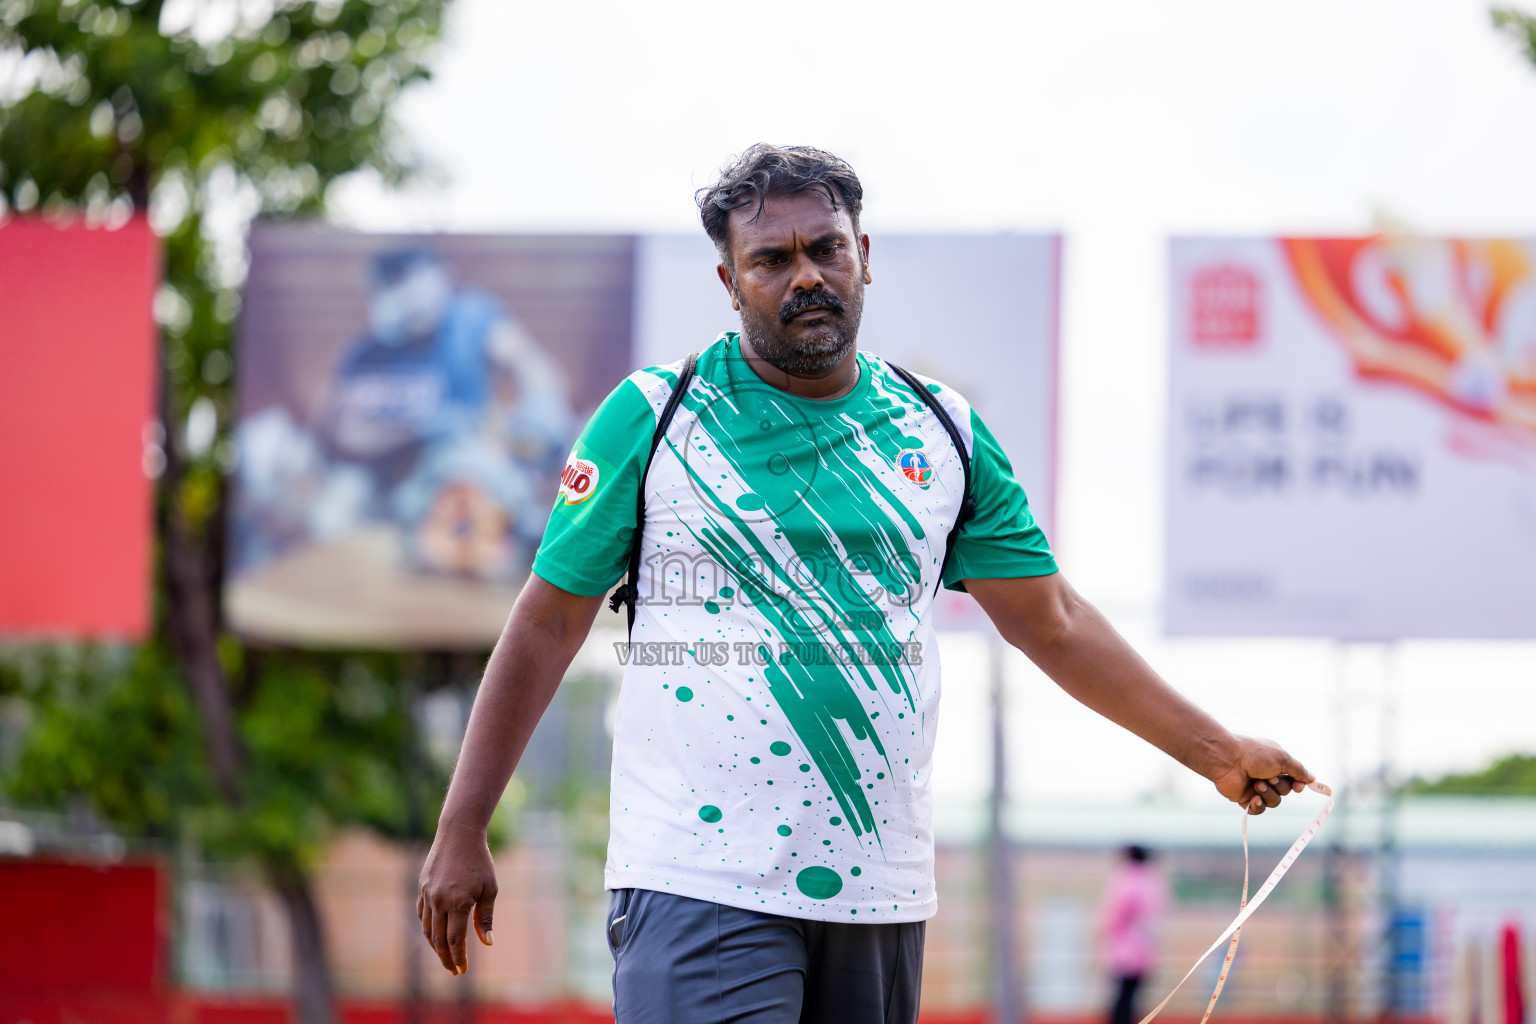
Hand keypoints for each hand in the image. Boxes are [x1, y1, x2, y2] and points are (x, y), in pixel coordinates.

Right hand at [417, 823, 497, 974]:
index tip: (462, 970)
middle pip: (438, 939)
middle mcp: (439, 900)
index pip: (454, 939)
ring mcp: (427, 894)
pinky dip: (427, 928)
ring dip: (435, 946)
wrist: (459, 834)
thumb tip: (487, 943)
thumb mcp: (490, 888)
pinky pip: (422, 914)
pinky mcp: (421, 887)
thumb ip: (485, 917)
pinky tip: (435, 934)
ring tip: (446, 955)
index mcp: (458, 902)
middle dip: (446, 957)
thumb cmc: (480, 861)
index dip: (458, 957)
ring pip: (427, 929)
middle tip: (454, 970)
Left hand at [1210, 736, 1313, 814]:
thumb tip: (1312, 778)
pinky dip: (1258, 805)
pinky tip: (1253, 798)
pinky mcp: (1244, 798)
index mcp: (1275, 764)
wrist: (1227, 760)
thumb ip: (1298, 769)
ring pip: (1274, 802)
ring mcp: (1255, 787)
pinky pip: (1258, 810)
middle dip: (1279, 786)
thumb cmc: (1254, 754)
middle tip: (1267, 777)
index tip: (1298, 787)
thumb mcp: (1282, 758)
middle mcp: (1266, 776)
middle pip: (1285, 791)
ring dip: (1268, 794)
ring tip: (1257, 784)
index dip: (1297, 785)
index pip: (1293, 779)